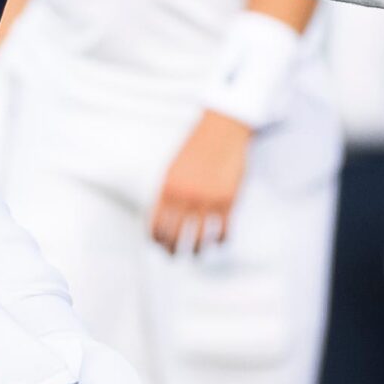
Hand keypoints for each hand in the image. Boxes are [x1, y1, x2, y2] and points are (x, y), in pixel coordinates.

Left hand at [151, 111, 252, 253]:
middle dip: (172, 250)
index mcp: (168, 188)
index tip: (158, 244)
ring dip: (195, 250)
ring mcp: (207, 200)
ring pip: (198, 239)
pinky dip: (220, 240)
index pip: (156, 224)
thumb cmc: (198, 146)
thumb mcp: (174, 167)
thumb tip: (163, 218)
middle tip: (173, 255)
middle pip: (174, 236)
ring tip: (195, 253)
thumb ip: (168, 192)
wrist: (223, 128)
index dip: (155, 239)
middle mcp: (185, 197)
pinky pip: (222, 231)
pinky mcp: (228, 201)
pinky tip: (219, 241)